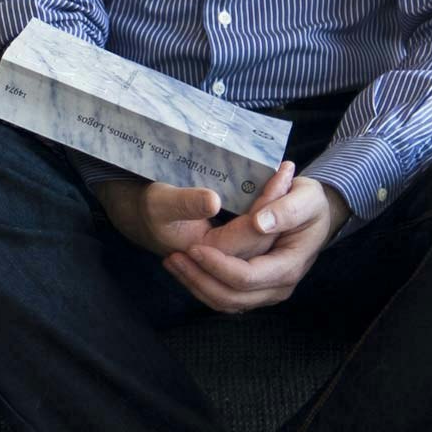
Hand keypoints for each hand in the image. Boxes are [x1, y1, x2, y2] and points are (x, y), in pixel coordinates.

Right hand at [97, 162, 296, 260]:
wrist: (142, 220)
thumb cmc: (149, 209)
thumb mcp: (161, 202)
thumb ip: (187, 203)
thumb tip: (215, 201)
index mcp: (211, 251)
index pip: (251, 230)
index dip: (269, 202)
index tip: (282, 172)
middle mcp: (224, 260)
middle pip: (264, 237)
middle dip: (279, 203)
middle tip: (288, 172)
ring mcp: (229, 257)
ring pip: (264, 240)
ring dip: (277, 210)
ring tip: (285, 179)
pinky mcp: (232, 250)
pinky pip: (258, 238)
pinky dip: (267, 218)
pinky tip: (274, 195)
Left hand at [165, 173, 350, 313]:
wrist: (314, 214)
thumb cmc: (309, 201)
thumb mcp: (306, 195)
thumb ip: (286, 209)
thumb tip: (260, 224)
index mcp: (289, 266)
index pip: (247, 277)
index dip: (217, 265)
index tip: (192, 247)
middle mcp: (279, 286)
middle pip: (232, 297)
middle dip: (199, 279)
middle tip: (172, 256)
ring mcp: (266, 291)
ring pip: (224, 302)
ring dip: (195, 285)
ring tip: (171, 261)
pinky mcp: (254, 289)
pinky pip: (224, 298)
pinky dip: (201, 286)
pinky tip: (183, 268)